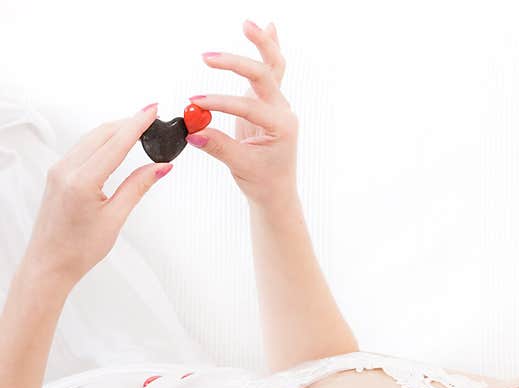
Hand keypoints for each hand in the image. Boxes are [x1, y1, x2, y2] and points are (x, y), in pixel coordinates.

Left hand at [26, 105, 169, 284]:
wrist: (49, 263)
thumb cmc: (78, 249)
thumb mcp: (115, 218)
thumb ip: (137, 187)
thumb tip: (160, 167)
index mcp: (81, 181)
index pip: (115, 144)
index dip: (137, 124)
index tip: (152, 110)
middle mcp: (66, 170)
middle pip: (102, 134)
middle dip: (128, 122)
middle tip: (151, 115)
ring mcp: (58, 170)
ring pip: (91, 138)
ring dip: (115, 130)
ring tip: (139, 127)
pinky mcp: (58, 174)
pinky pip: (82, 148)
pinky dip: (102, 141)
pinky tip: (116, 143)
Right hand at [187, 20, 298, 209]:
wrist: (275, 190)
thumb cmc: (263, 180)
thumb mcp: (241, 166)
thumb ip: (218, 146)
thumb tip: (192, 131)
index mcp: (281, 126)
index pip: (248, 107)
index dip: (220, 104)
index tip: (194, 104)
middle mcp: (282, 111)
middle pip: (266, 75)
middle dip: (238, 63)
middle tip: (209, 57)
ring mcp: (275, 104)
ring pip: (273, 67)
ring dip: (262, 44)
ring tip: (248, 23)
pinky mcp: (265, 102)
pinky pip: (271, 70)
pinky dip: (269, 49)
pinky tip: (269, 27)